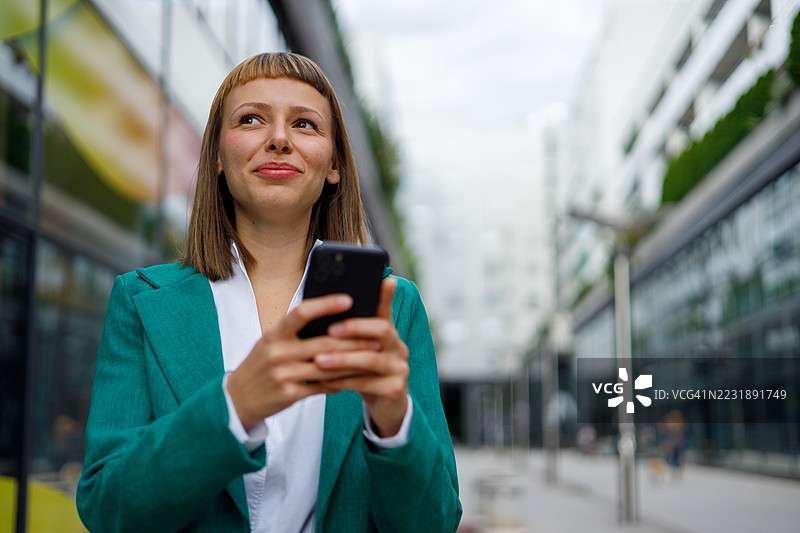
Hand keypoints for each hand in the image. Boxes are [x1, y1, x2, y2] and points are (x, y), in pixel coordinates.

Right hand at [226, 293, 379, 429]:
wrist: (238, 399)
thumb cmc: (262, 364)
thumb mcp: (271, 342)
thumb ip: (296, 332)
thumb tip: (332, 318)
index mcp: (274, 334)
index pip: (301, 312)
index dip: (326, 304)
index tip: (348, 299)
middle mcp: (277, 352)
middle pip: (323, 342)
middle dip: (354, 339)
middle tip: (376, 335)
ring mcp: (283, 375)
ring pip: (328, 367)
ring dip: (354, 362)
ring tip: (373, 356)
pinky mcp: (290, 394)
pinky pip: (322, 386)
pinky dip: (341, 381)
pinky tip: (356, 377)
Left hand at [313, 277, 409, 437]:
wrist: (384, 407)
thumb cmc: (365, 373)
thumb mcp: (359, 352)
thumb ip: (348, 336)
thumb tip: (322, 315)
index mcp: (389, 334)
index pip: (386, 310)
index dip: (386, 296)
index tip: (386, 280)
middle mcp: (399, 347)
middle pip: (383, 330)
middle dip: (355, 328)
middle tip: (330, 331)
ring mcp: (400, 368)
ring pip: (371, 359)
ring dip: (343, 359)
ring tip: (319, 360)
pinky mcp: (395, 389)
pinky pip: (367, 383)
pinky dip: (345, 382)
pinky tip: (327, 382)